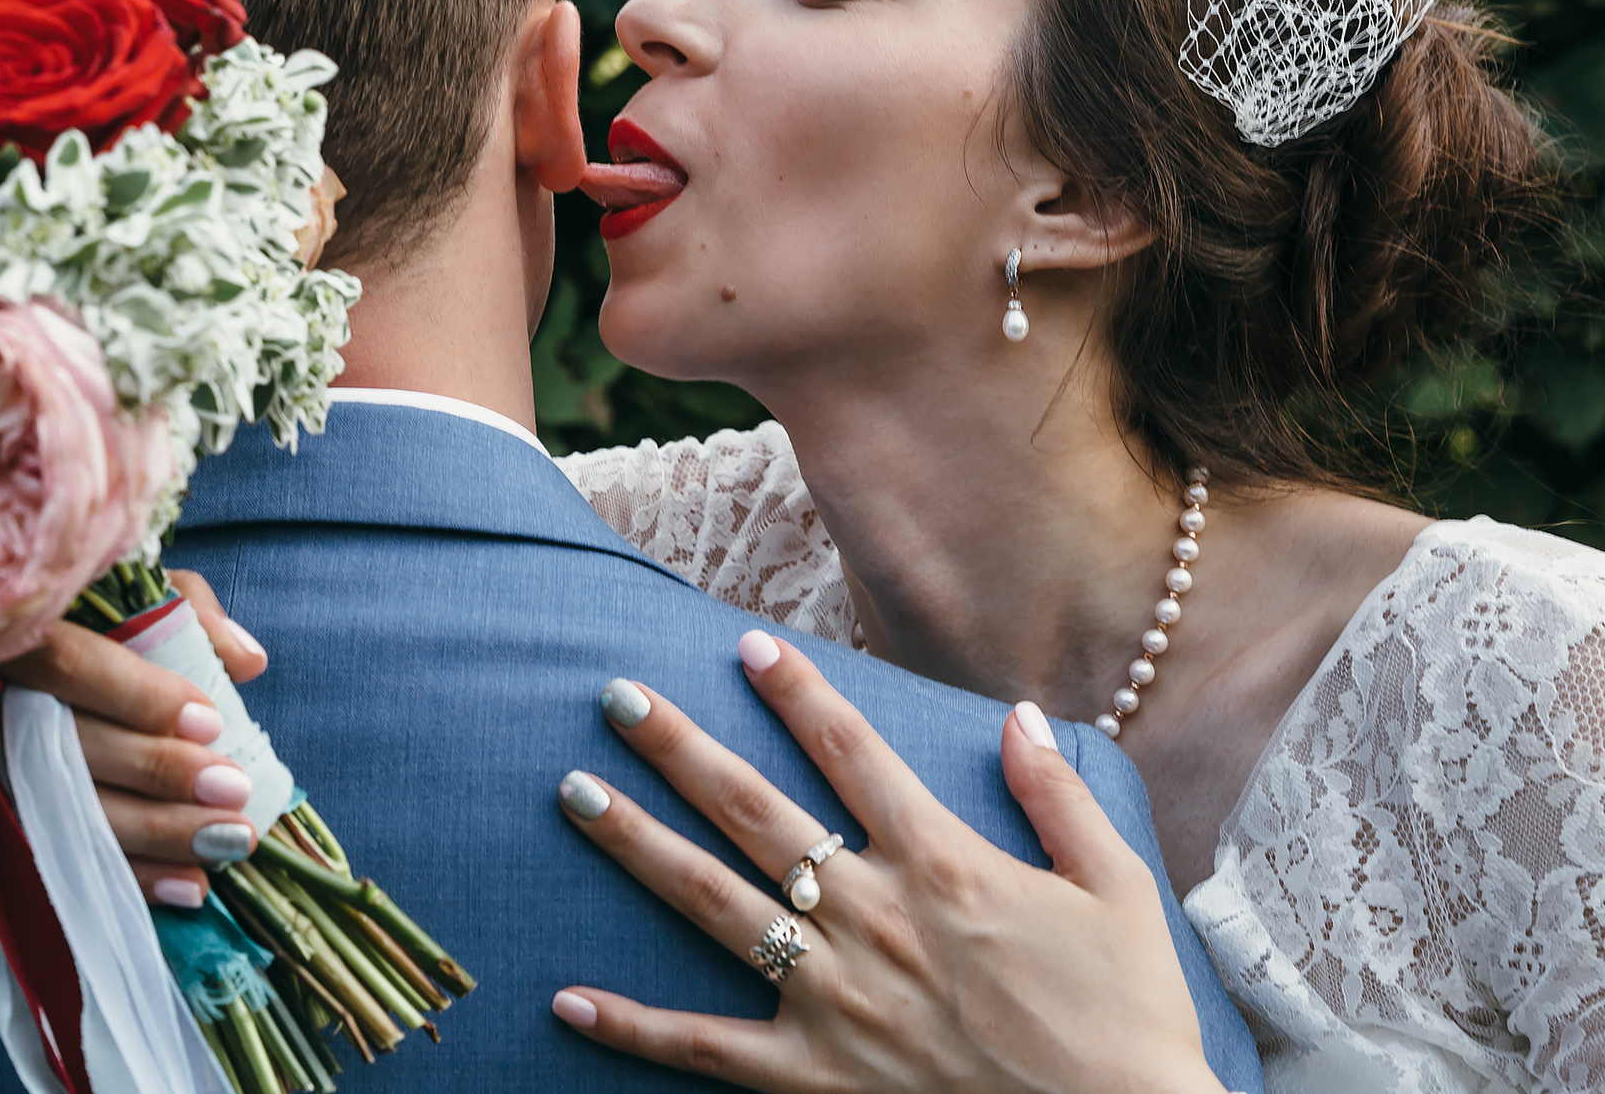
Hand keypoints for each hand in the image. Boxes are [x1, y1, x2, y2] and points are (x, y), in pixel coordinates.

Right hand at [0, 569, 268, 908]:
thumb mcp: (61, 594)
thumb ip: (157, 606)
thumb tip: (246, 659)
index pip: (46, 655)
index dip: (130, 689)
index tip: (208, 720)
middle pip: (43, 746)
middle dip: (150, 777)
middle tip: (233, 798)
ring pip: (30, 817)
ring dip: (135, 842)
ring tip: (217, 850)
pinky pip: (9, 862)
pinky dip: (95, 874)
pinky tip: (164, 883)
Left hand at [551, 632, 1227, 1093]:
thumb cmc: (1127, 1019)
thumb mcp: (1117, 890)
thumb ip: (1057, 796)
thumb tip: (1019, 714)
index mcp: (940, 864)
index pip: (851, 753)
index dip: (798, 694)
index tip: (747, 645)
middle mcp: (872, 918)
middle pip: (753, 812)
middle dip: (678, 748)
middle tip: (614, 696)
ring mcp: (834, 997)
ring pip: (712, 903)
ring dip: (636, 843)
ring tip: (574, 793)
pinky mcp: (814, 1076)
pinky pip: (707, 1047)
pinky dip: (634, 1027)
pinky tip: (568, 999)